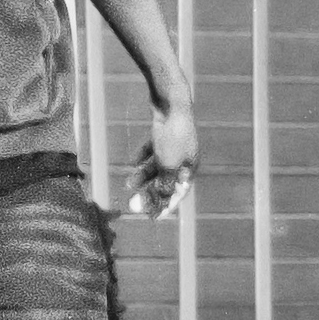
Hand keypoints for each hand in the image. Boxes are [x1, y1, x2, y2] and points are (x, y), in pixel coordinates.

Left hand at [127, 98, 198, 218]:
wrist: (170, 102)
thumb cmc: (172, 136)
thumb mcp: (168, 165)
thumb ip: (166, 185)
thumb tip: (163, 203)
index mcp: (190, 167)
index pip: (178, 192)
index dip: (166, 206)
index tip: (153, 217)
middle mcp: (184, 157)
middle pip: (166, 180)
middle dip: (150, 192)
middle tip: (134, 204)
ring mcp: (174, 144)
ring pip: (158, 166)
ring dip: (144, 176)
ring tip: (129, 184)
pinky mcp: (164, 132)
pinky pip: (153, 150)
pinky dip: (144, 157)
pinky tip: (133, 162)